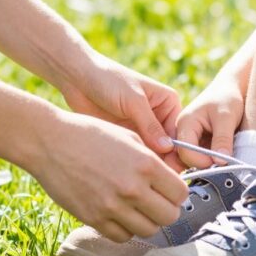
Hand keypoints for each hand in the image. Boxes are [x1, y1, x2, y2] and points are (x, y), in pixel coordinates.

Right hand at [30, 109, 188, 242]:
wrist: (50, 142)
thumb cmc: (91, 134)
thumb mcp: (129, 137)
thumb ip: (153, 160)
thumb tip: (172, 179)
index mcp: (146, 164)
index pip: (180, 194)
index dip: (178, 193)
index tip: (170, 190)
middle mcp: (132, 188)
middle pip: (169, 216)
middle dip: (167, 210)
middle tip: (157, 202)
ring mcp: (112, 206)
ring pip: (148, 230)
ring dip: (147, 221)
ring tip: (138, 208)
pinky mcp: (93, 218)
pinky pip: (122, 236)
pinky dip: (125, 229)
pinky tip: (120, 214)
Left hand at [58, 49, 183, 170]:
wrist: (77, 78)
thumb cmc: (107, 79)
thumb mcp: (132, 100)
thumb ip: (150, 125)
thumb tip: (168, 148)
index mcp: (167, 103)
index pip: (178, 132)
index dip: (177, 151)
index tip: (172, 169)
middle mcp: (158, 116)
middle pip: (167, 146)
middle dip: (163, 161)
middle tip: (156, 177)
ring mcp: (141, 128)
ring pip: (152, 153)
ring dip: (148, 164)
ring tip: (141, 177)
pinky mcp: (126, 136)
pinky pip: (135, 153)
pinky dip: (134, 163)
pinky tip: (129, 172)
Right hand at [173, 74, 245, 167]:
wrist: (231, 89)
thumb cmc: (228, 98)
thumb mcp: (227, 117)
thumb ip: (223, 139)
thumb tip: (220, 163)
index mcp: (185, 123)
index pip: (185, 151)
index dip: (202, 161)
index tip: (221, 163)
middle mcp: (182, 132)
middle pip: (185, 159)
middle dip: (204, 164)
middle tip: (224, 164)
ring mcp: (188, 138)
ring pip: (192, 161)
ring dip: (207, 164)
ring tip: (223, 160)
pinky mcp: (196, 143)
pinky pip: (199, 158)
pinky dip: (210, 160)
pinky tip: (221, 158)